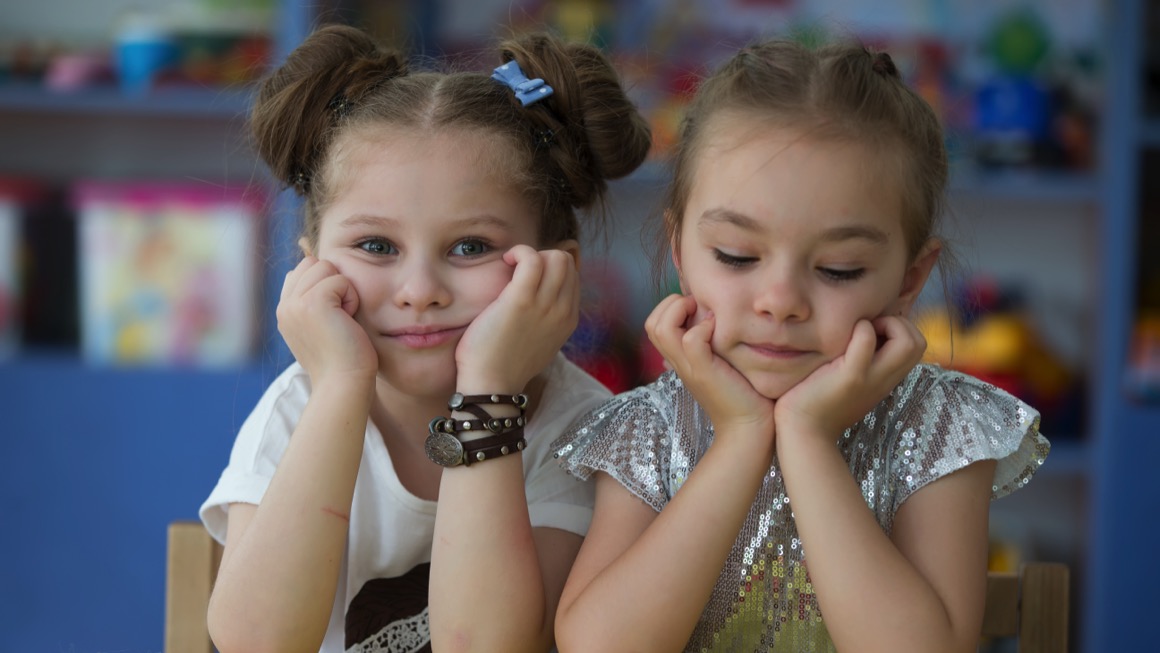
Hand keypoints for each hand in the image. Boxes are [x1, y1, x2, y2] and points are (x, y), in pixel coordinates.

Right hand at [276, 256, 376, 381]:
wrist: (344, 384)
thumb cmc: (343, 359)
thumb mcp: (320, 328)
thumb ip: (313, 301)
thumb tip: (318, 266)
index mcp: (284, 311)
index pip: (303, 270)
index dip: (326, 284)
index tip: (334, 316)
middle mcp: (284, 306)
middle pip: (314, 263)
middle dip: (334, 283)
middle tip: (340, 318)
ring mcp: (295, 304)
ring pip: (326, 267)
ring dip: (344, 290)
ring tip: (342, 319)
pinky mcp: (312, 303)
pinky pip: (341, 280)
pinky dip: (352, 298)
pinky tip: (347, 322)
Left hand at [454, 245, 579, 392]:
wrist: (492, 384)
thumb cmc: (507, 364)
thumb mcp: (541, 341)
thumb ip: (548, 320)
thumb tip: (542, 297)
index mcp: (569, 319)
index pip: (573, 275)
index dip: (550, 268)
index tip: (528, 277)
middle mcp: (563, 311)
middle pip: (566, 261)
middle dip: (543, 256)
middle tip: (519, 270)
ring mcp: (546, 305)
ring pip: (555, 257)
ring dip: (531, 253)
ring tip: (511, 265)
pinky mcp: (522, 300)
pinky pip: (531, 258)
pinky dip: (519, 252)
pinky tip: (505, 261)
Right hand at [645, 294, 774, 434]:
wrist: (749, 428)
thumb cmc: (741, 394)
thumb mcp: (720, 362)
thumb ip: (712, 344)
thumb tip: (712, 316)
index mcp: (678, 358)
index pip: (653, 323)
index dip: (669, 307)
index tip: (696, 309)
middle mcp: (677, 362)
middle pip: (651, 323)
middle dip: (672, 304)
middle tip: (698, 309)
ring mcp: (688, 368)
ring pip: (662, 327)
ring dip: (682, 311)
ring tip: (707, 318)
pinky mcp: (704, 372)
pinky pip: (692, 339)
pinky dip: (705, 327)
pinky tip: (720, 332)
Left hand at [774, 315, 925, 441]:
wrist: (802, 432)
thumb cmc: (818, 401)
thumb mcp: (849, 381)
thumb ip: (861, 362)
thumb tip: (862, 332)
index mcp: (886, 379)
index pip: (916, 345)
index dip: (899, 328)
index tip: (873, 330)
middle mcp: (885, 379)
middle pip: (918, 342)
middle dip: (899, 322)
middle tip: (871, 327)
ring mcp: (871, 378)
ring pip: (908, 342)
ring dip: (888, 323)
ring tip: (862, 330)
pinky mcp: (850, 376)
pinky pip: (867, 340)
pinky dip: (860, 328)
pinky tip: (840, 336)